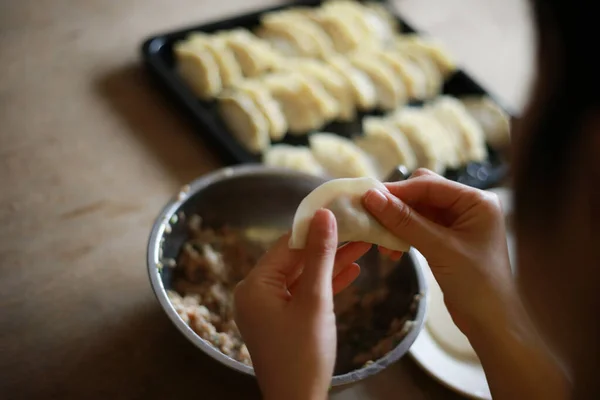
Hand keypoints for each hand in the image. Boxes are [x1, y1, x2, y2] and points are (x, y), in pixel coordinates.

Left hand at [234, 209, 370, 399]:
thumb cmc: (304, 354)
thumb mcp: (315, 301)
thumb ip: (320, 256)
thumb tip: (324, 215)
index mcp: (254, 285)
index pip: (287, 245)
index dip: (315, 226)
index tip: (341, 210)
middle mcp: (256, 292)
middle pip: (295, 259)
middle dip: (328, 245)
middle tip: (357, 227)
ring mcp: (269, 307)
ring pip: (303, 276)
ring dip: (331, 263)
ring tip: (363, 244)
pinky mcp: (283, 319)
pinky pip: (304, 294)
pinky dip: (325, 284)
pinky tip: (352, 270)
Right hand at [362, 169, 512, 332]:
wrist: (492, 324)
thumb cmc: (476, 284)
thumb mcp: (439, 249)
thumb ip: (405, 221)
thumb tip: (372, 196)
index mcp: (476, 201)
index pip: (430, 185)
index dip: (398, 190)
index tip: (368, 197)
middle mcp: (468, 207)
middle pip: (423, 193)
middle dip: (397, 206)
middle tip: (372, 218)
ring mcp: (458, 224)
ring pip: (418, 211)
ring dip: (398, 223)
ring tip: (381, 241)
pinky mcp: (448, 240)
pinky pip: (419, 228)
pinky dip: (404, 235)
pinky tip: (392, 250)